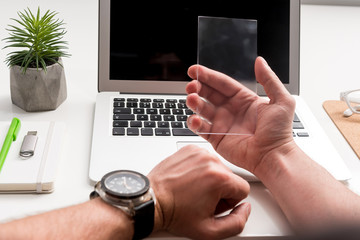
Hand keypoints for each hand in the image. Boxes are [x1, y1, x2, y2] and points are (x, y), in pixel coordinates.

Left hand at [148, 145, 249, 239]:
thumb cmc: (174, 213)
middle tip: (201, 200)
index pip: (243, 188)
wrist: (151, 200)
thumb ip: (236, 223)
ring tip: (193, 190)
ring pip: (218, 168)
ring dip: (210, 179)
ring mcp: (198, 152)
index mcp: (219, 178)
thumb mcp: (209, 230)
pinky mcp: (188, 150)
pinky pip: (204, 159)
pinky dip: (199, 169)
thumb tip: (245, 208)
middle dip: (220, 190)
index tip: (214, 205)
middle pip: (230, 177)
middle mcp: (210, 160)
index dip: (230, 202)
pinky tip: (188, 180)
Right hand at [186, 57, 296, 173]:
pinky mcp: (216, 138)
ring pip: (202, 109)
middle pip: (209, 94)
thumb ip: (269, 79)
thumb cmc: (280, 132)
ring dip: (194, 103)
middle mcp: (231, 110)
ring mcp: (222, 124)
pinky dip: (194, 123)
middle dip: (197, 88)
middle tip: (191, 86)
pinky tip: (195, 119)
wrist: (274, 156)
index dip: (208, 76)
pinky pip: (201, 128)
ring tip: (191, 100)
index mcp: (243, 99)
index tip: (194, 70)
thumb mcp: (281, 100)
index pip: (222, 83)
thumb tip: (260, 61)